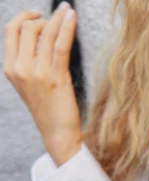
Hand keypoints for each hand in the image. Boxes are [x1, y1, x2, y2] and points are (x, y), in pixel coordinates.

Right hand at [4, 3, 82, 165]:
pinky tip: (72, 17)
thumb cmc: (48, 109)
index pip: (10, 30)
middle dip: (44, 19)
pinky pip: (61, 45)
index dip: (24, 16)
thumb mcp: (31, 83)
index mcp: (11, 69)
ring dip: (59, 18)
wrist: (57, 135)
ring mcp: (37, 73)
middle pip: (28, 28)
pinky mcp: (56, 77)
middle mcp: (20, 69)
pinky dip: (67, 27)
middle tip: (58, 21)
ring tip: (69, 10)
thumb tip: (43, 33)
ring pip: (46, 33)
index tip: (37, 14)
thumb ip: (30, 60)